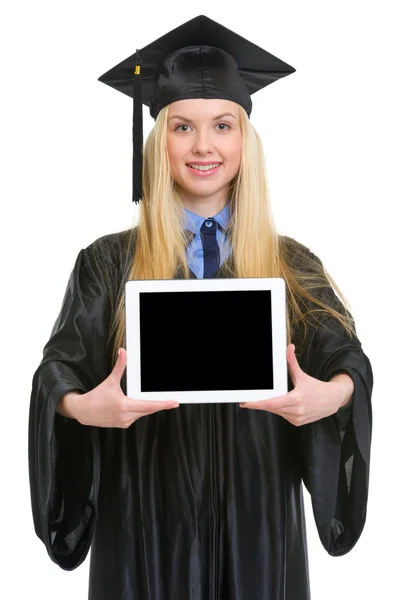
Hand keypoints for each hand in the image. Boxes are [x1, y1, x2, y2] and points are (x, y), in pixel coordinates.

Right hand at [60, 348, 178, 427]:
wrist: (83, 411)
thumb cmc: (96, 396)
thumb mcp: (110, 381)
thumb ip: (119, 366)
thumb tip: (123, 352)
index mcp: (124, 405)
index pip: (149, 405)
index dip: (163, 404)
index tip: (173, 403)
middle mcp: (126, 416)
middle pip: (148, 410)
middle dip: (159, 405)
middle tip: (171, 402)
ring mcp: (124, 422)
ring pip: (142, 413)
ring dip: (147, 407)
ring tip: (152, 401)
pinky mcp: (122, 425)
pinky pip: (136, 417)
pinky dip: (139, 411)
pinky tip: (136, 406)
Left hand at [239, 343, 346, 425]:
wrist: (332, 400)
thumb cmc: (317, 387)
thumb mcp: (302, 375)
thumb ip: (292, 362)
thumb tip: (289, 348)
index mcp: (296, 399)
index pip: (272, 403)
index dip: (258, 404)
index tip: (247, 403)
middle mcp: (296, 411)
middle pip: (272, 408)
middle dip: (260, 404)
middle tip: (247, 400)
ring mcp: (297, 418)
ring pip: (277, 412)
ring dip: (270, 406)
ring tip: (263, 400)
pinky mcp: (298, 422)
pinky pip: (283, 415)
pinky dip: (279, 410)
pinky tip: (280, 404)